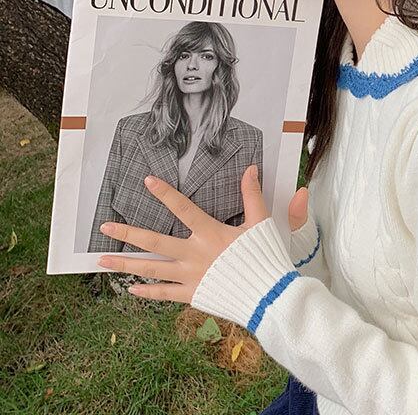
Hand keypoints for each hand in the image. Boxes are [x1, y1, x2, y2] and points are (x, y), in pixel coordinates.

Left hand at [95, 165, 304, 302]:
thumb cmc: (265, 256)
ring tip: (102, 261)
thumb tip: (250, 169)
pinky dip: (147, 292)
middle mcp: (194, 254)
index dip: (165, 193)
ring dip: (125, 264)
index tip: (147, 181)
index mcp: (210, 233)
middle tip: (105, 227)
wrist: (269, 295)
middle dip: (128, 234)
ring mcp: (190, 276)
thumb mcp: (260, 223)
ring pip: (152, 269)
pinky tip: (131, 290)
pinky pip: (164, 294)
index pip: (183, 208)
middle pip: (155, 242)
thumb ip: (252, 195)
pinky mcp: (192, 295)